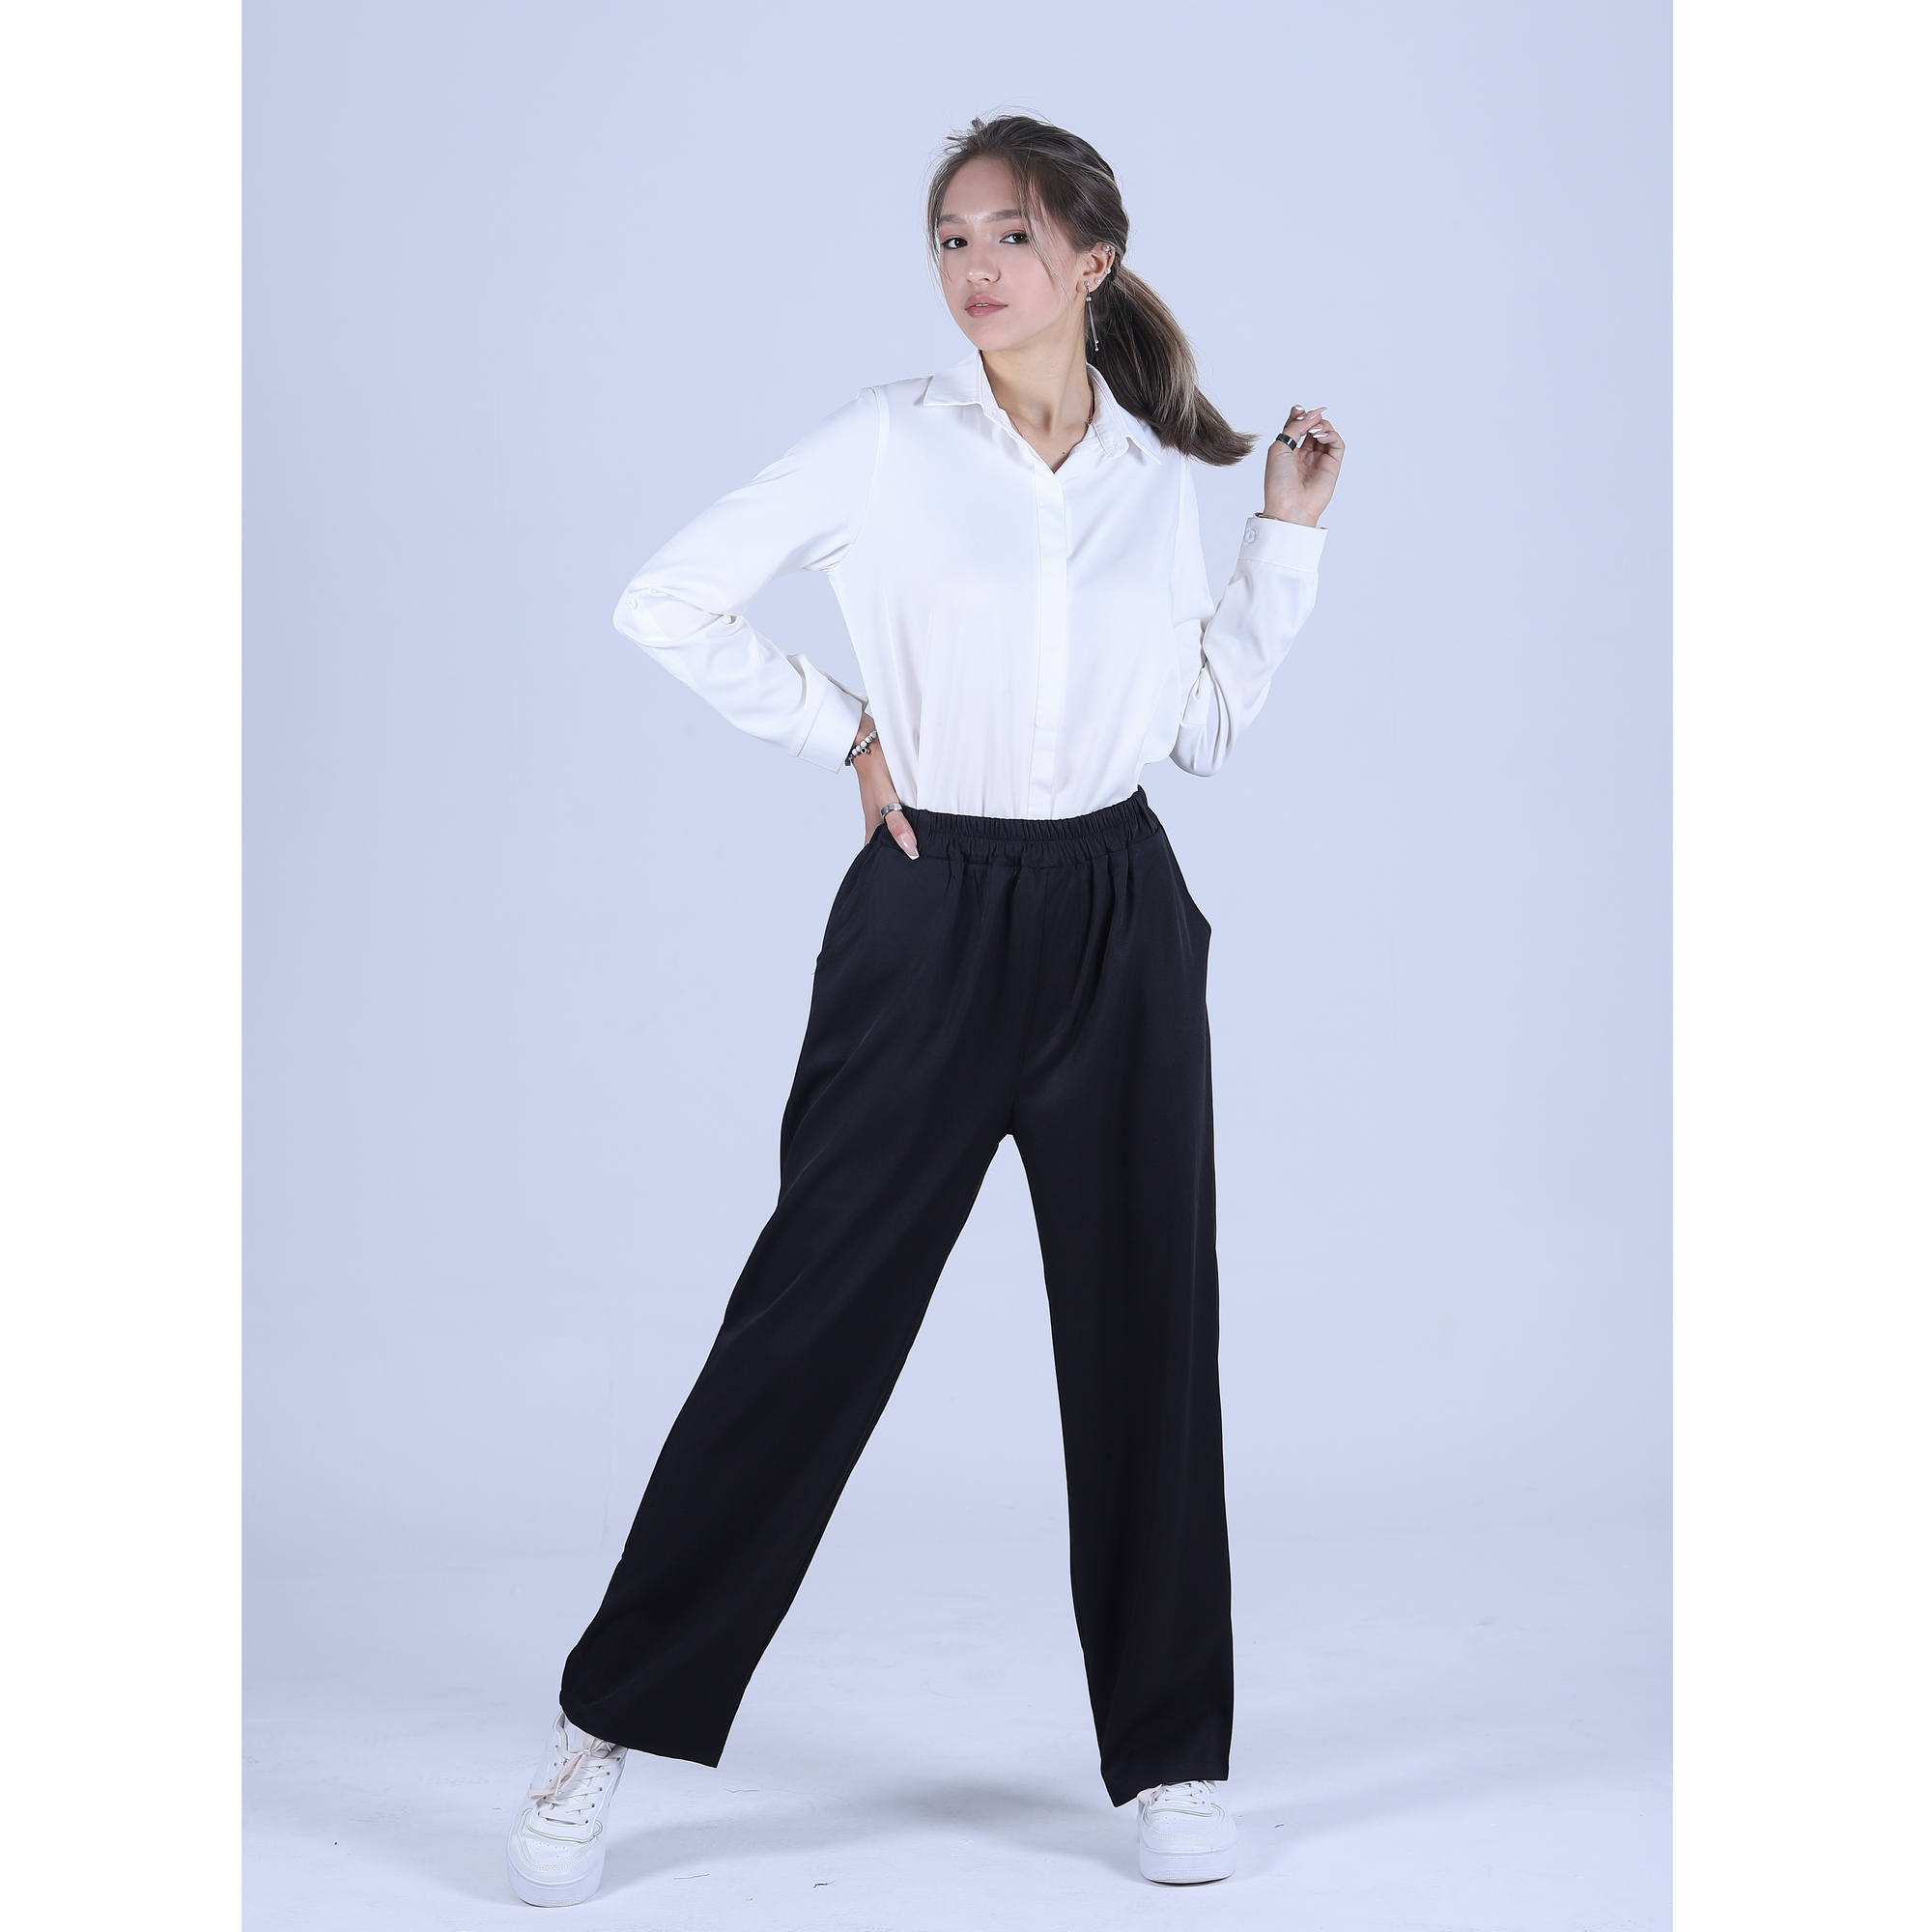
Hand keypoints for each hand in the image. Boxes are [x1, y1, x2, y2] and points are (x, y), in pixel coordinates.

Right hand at [849, 714, 918, 858]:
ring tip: (931, 851)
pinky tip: (929, 822)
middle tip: (923, 870)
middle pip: (891, 845)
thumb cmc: (875, 769)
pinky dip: (915, 821)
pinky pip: (905, 815)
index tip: (899, 881)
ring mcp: (887, 809)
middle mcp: (880, 821)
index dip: (885, 868)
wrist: (871, 740)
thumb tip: (911, 850)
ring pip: (900, 830)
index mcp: (873, 827)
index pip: (876, 856)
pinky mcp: (895, 797)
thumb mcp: (887, 800)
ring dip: (912, 837)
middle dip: (903, 856)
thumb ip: (898, 825)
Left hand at [1261, 405, 1343, 526]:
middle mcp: (1305, 456)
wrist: (1289, 505)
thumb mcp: (1279, 448)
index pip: (1297, 427)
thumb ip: (1293, 428)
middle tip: (1310, 416)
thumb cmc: (1279, 482)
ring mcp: (1319, 460)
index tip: (1298, 409)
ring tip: (1315, 430)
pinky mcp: (1333, 466)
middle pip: (1313, 428)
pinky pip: (1337, 444)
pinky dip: (1331, 435)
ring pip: (1326, 433)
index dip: (1300, 416)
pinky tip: (1321, 436)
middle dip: (1312, 418)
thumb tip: (1310, 414)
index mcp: (1289, 452)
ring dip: (1322, 425)